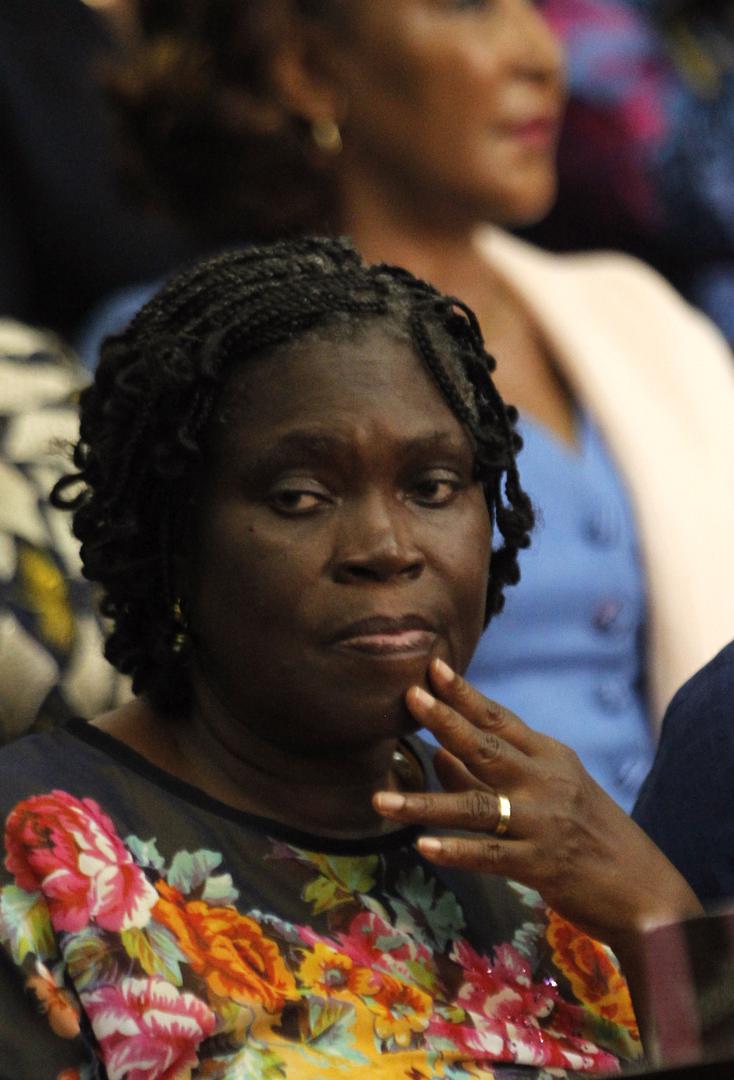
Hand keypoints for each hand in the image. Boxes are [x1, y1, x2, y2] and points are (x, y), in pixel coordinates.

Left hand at [374, 658, 701, 948]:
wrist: (643, 888)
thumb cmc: (589, 833)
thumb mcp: (549, 792)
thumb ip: (491, 775)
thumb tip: (437, 755)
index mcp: (548, 757)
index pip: (499, 718)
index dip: (464, 694)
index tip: (432, 667)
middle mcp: (545, 782)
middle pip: (486, 747)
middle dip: (445, 720)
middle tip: (409, 696)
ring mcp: (542, 822)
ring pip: (475, 807)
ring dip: (424, 802)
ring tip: (379, 799)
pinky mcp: (540, 864)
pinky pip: (489, 856)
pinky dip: (456, 850)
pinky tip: (423, 846)